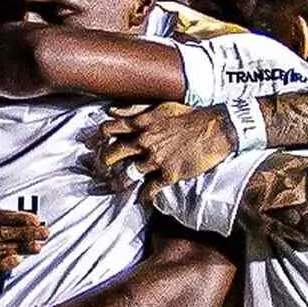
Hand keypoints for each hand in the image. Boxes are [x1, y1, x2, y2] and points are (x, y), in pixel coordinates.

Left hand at [91, 101, 235, 192]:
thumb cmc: (189, 115)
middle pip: (113, 154)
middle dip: (102, 164)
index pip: (109, 129)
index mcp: (142, 124)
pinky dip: (145, 196)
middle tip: (99, 170)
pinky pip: (151, 189)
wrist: (215, 129)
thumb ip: (135, 109)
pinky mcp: (169, 174)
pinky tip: (142, 199)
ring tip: (113, 187)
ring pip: (127, 174)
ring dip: (118, 183)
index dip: (98, 138)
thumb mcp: (160, 106)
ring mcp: (156, 159)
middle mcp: (145, 141)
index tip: (93, 145)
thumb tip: (112, 111)